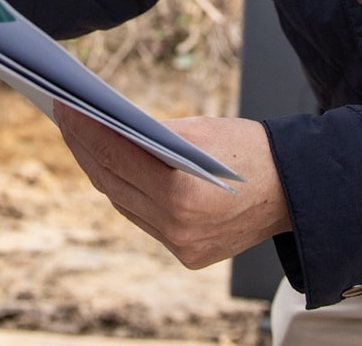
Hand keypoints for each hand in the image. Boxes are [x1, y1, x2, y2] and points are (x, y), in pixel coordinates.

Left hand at [55, 107, 289, 268]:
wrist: (298, 192)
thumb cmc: (252, 150)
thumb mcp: (201, 130)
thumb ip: (152, 132)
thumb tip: (105, 123)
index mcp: (182, 195)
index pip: (116, 158)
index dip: (84, 129)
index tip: (62, 105)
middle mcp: (177, 229)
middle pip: (112, 183)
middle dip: (84, 146)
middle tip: (63, 115)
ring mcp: (181, 247)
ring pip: (122, 203)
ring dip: (99, 169)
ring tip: (79, 137)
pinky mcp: (187, 255)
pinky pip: (142, 218)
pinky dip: (124, 191)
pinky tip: (108, 166)